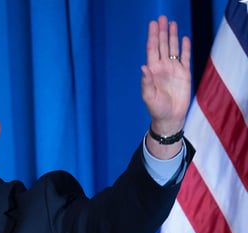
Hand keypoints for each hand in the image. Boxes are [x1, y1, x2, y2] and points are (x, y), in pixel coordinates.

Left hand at [141, 15, 191, 135]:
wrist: (170, 117)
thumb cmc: (156, 109)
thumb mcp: (149, 96)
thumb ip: (146, 82)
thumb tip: (144, 67)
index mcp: (152, 70)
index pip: (152, 49)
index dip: (152, 36)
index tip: (152, 24)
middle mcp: (162, 67)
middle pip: (162, 45)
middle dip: (161, 31)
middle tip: (161, 18)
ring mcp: (173, 69)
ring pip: (173, 48)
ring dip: (172, 36)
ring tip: (172, 23)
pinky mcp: (184, 74)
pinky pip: (185, 58)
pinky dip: (185, 48)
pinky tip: (184, 38)